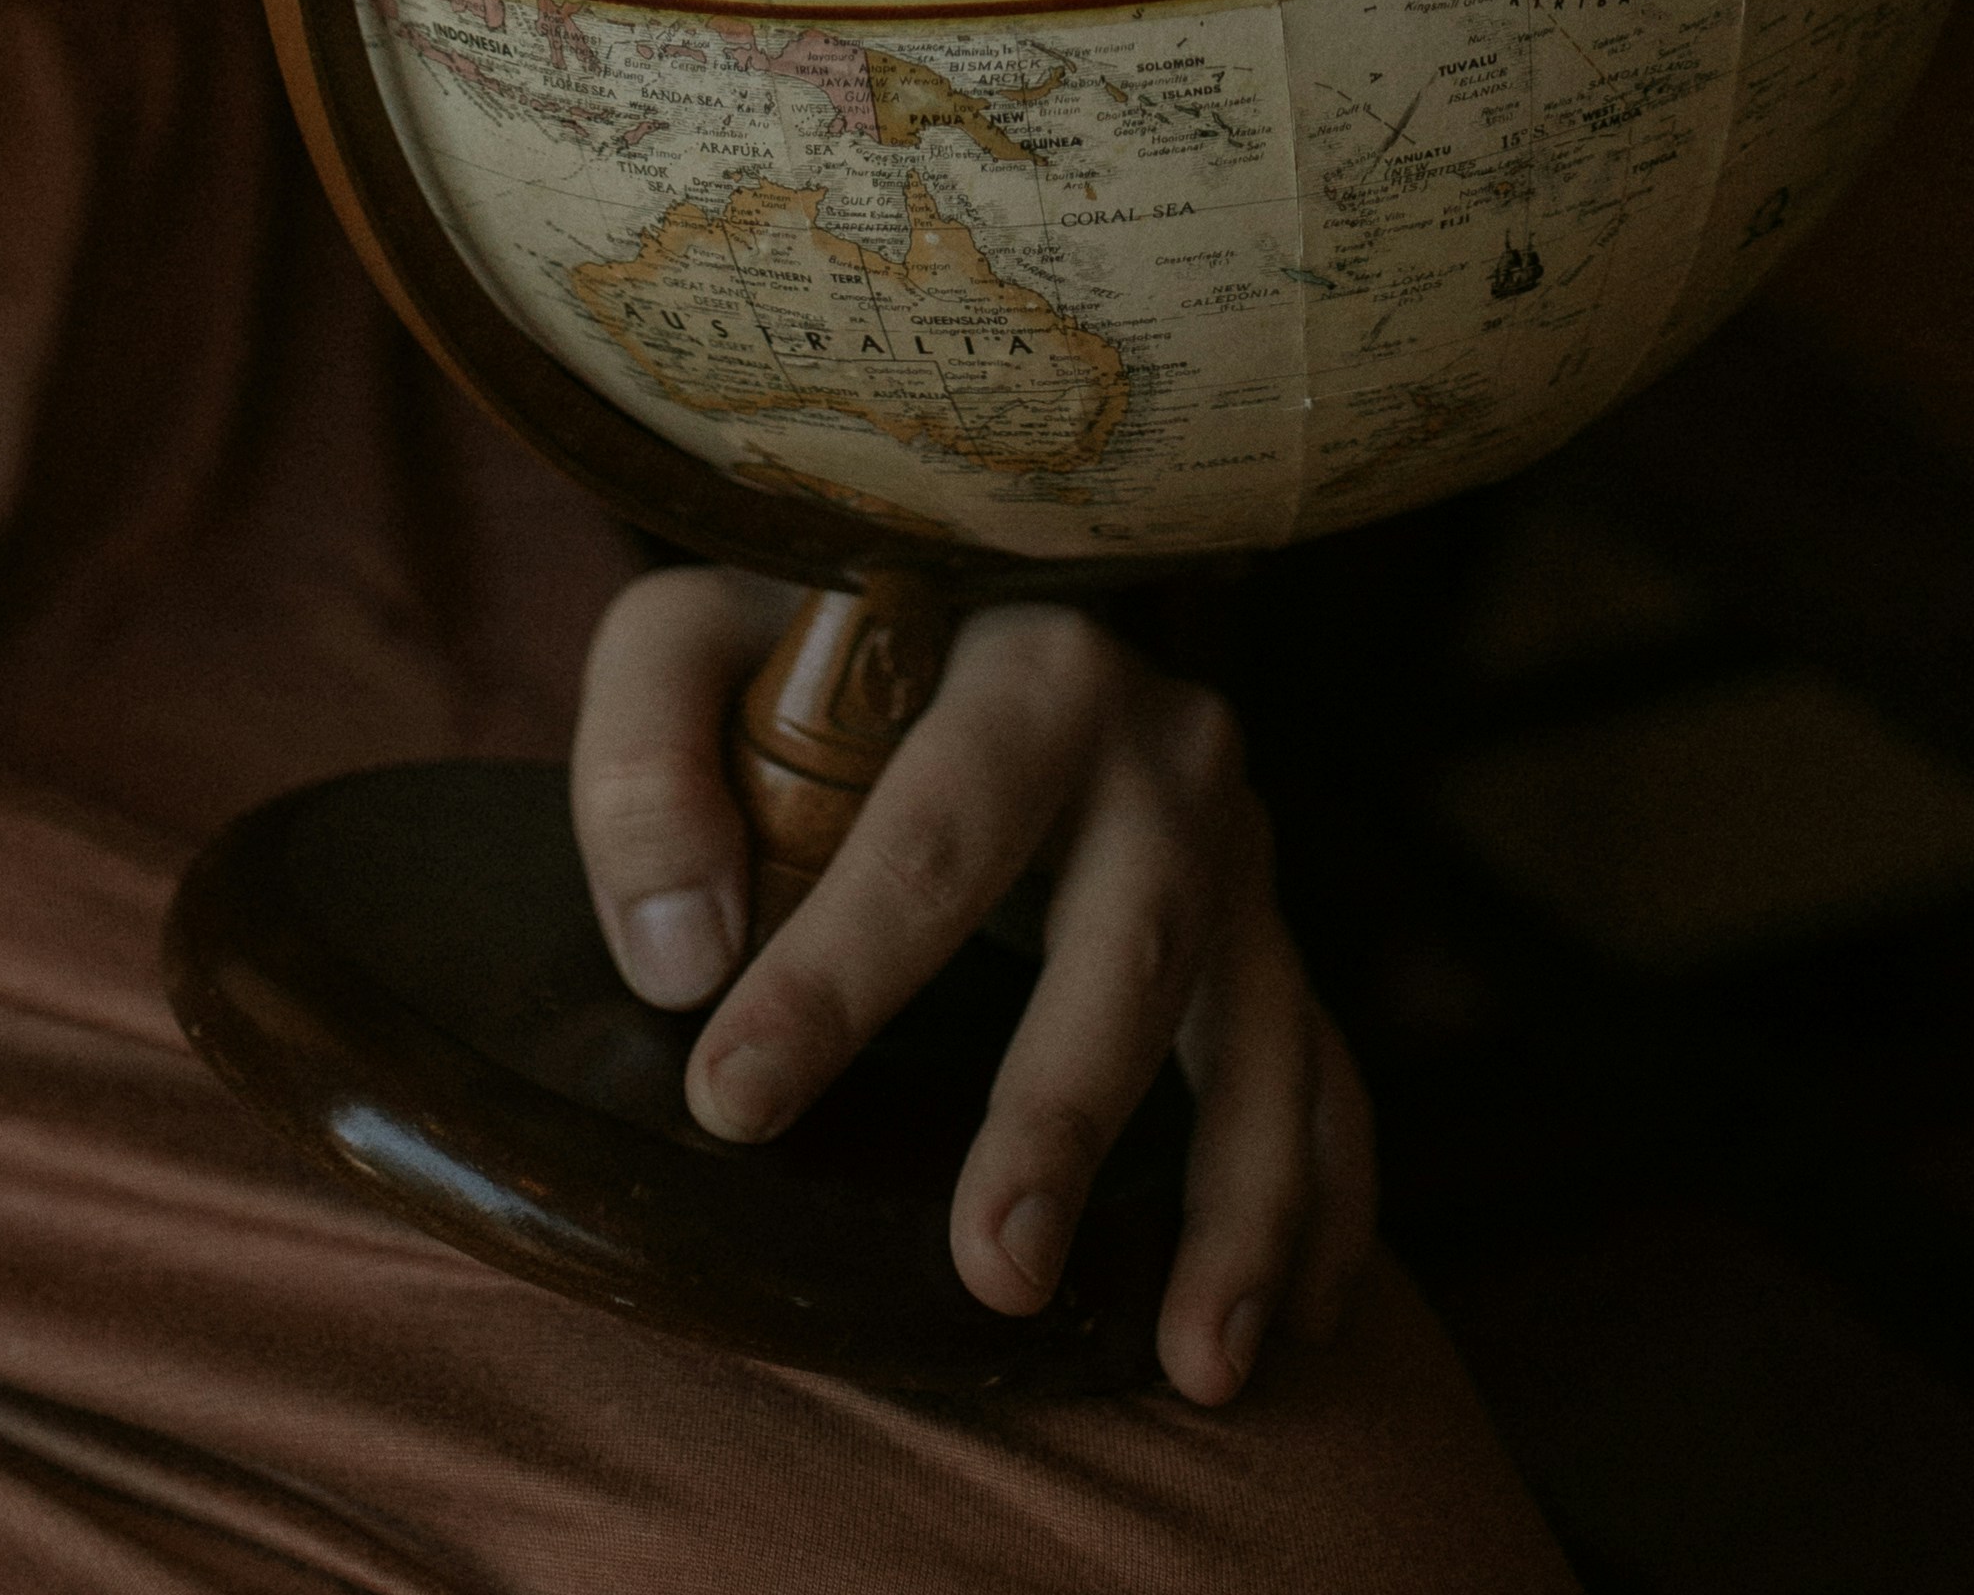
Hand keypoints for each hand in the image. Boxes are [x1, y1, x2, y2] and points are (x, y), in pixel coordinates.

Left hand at [571, 567, 1376, 1407]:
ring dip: (1241, 1194)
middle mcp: (1160, 745)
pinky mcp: (1263, 931)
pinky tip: (1293, 1327)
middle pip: (1130, 936)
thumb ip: (647, 768)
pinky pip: (1324, 1069)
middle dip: (1066, 1109)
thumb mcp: (689, 650)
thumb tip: (678, 959)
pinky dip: (1327, 1198)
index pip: (936, 827)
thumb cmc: (803, 662)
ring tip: (1194, 1361)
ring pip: (1264, 1022)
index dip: (837, 967)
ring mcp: (1233, 845)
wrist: (948, 611)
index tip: (734, 1103)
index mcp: (1023, 662)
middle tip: (994, 1269)